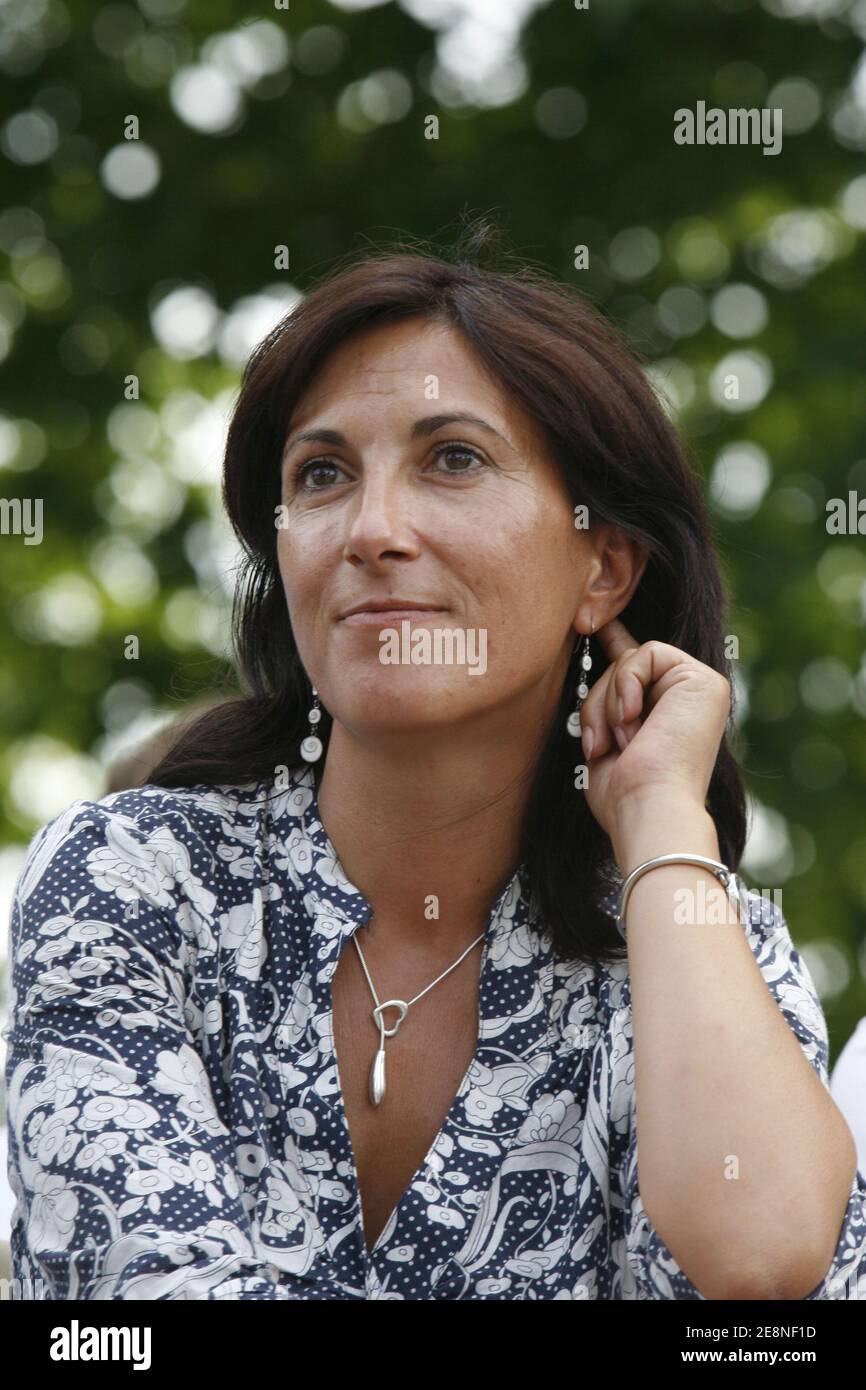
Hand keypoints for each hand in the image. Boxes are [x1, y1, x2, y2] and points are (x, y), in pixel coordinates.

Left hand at [578, 617, 731, 840]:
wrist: (649, 808)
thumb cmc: (624, 794)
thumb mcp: (605, 741)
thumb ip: (607, 706)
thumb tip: (595, 675)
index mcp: (668, 718)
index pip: (638, 669)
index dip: (614, 641)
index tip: (590, 622)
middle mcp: (687, 701)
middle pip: (623, 667)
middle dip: (598, 703)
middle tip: (599, 745)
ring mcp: (700, 688)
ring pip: (630, 659)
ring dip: (609, 702)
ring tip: (621, 741)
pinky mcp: (704, 680)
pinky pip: (647, 652)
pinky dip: (628, 684)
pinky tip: (634, 719)